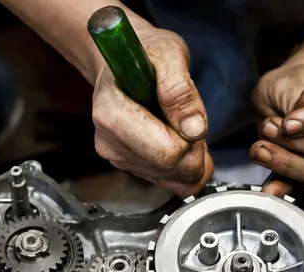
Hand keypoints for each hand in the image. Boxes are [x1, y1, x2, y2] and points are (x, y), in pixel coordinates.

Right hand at [92, 27, 213, 196]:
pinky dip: (186, 168)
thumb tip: (193, 129)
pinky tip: (182, 143)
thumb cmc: (145, 55)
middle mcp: (110, 142)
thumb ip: (181, 89)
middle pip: (170, 168)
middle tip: (190, 120)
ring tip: (181, 126)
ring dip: (191, 158)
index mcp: (111, 114)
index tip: (190, 116)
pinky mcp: (131, 167)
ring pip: (174, 180)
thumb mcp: (169, 54)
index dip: (190, 139)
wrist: (125, 63)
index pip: (165, 152)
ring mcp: (119, 158)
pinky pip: (172, 184)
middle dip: (194, 150)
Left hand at [251, 64, 303, 196]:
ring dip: (286, 163)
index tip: (288, 122)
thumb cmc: (292, 83)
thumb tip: (294, 124)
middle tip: (269, 130)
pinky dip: (284, 187)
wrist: (288, 93)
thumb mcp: (287, 80)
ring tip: (261, 149)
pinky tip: (271, 188)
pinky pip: (303, 185)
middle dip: (297, 143)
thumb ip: (293, 99)